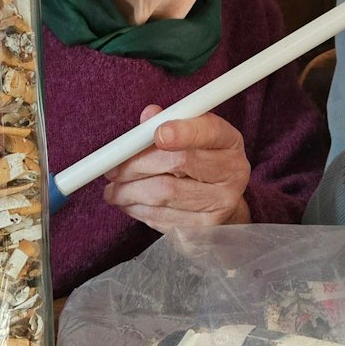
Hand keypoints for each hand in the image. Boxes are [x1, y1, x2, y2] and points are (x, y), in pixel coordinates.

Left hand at [102, 106, 251, 231]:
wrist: (221, 202)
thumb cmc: (200, 161)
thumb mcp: (192, 135)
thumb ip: (169, 122)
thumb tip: (149, 116)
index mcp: (229, 141)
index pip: (207, 131)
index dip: (182, 132)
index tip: (158, 134)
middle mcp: (231, 172)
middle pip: (179, 163)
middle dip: (136, 165)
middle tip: (112, 169)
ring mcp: (220, 204)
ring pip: (164, 193)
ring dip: (129, 191)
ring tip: (113, 189)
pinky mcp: (203, 229)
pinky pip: (161, 218)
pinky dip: (137, 209)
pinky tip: (127, 203)